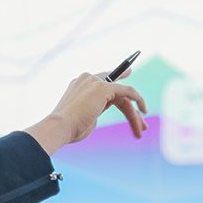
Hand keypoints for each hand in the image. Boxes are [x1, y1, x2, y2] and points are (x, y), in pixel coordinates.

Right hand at [25, 71, 148, 155]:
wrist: (59, 126)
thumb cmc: (69, 129)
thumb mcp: (84, 117)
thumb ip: (93, 110)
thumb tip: (97, 113)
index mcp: (78, 85)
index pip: (102, 82)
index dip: (117, 80)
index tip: (128, 73)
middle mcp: (86, 79)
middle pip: (115, 91)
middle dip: (130, 107)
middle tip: (141, 123)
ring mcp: (94, 81)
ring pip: (122, 95)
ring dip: (133, 114)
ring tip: (140, 129)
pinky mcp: (103, 87)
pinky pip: (127, 91)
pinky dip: (138, 99)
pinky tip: (143, 110)